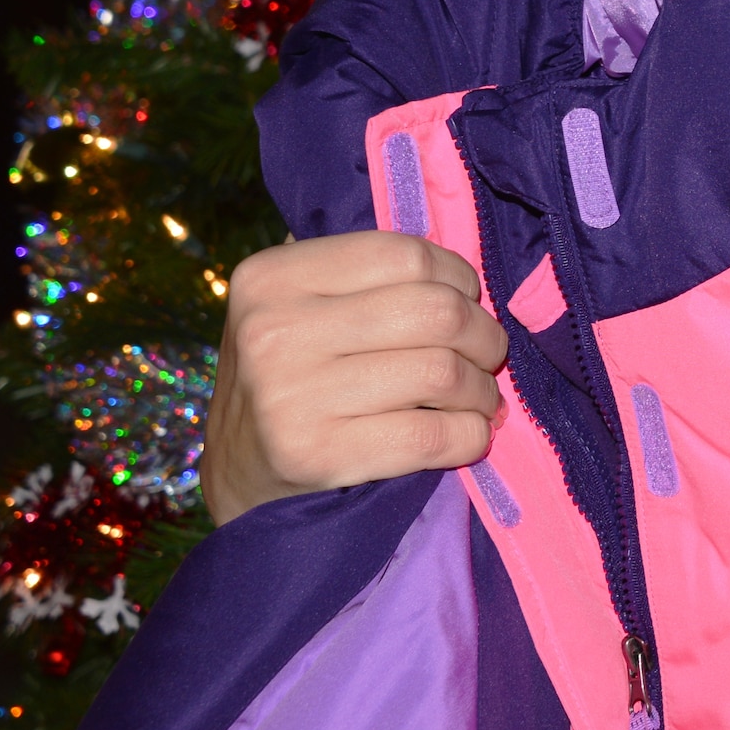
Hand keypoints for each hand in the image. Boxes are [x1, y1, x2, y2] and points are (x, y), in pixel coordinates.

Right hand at [200, 231, 507, 525]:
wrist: (240, 473)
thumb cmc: (292, 374)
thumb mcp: (297, 305)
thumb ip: (361, 272)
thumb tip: (460, 259)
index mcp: (272, 276)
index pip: (406, 256)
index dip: (458, 278)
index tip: (467, 301)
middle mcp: (274, 331)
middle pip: (436, 312)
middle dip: (483, 336)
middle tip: (489, 355)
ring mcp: (290, 397)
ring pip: (442, 373)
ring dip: (481, 390)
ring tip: (482, 399)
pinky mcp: (315, 456)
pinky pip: (431, 437)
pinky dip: (469, 435)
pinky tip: (470, 434)